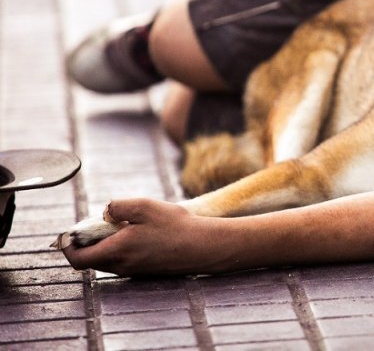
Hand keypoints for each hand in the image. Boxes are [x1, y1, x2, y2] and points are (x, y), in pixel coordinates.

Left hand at [62, 198, 220, 276]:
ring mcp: (134, 270)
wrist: (203, 247)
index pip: (77, 258)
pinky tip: (140, 232)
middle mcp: (121, 265)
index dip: (67, 246)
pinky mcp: (145, 270)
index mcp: (116, 250)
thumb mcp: (144, 206)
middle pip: (90, 259)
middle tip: (99, 223)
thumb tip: (104, 213)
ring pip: (107, 260)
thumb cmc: (175, 226)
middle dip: (87, 242)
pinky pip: (123, 260)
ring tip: (123, 225)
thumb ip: (117, 206)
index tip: (71, 232)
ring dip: (105, 244)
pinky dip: (121, 248)